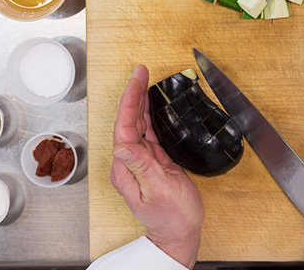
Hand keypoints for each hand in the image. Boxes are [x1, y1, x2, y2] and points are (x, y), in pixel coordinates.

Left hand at [110, 65, 203, 268]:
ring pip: (137, 125)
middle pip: (128, 121)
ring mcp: (140, 162)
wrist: (180, 233)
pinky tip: (150, 105)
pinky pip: (148, 133)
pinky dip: (148, 116)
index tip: (137, 80)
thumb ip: (141, 166)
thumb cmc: (172, 216)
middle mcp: (129, 162)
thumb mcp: (159, 189)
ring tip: (144, 80)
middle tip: (140, 71)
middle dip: (133, 94)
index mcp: (126, 167)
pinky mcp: (153, 162)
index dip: (129, 101)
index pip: (124, 127)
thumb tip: (123, 145)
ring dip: (139, 102)